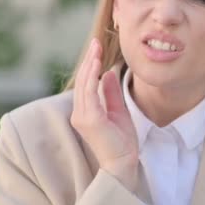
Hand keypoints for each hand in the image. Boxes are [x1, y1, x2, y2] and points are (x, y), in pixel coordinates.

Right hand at [70, 39, 138, 191]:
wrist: (124, 163)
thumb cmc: (122, 141)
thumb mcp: (118, 110)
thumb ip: (110, 93)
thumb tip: (107, 73)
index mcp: (85, 111)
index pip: (86, 83)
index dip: (90, 65)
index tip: (97, 48)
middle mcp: (80, 113)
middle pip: (83, 81)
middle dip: (89, 60)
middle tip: (95, 42)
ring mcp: (82, 117)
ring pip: (84, 84)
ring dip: (90, 64)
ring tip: (96, 48)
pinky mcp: (89, 120)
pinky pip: (89, 93)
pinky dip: (92, 77)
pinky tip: (98, 64)